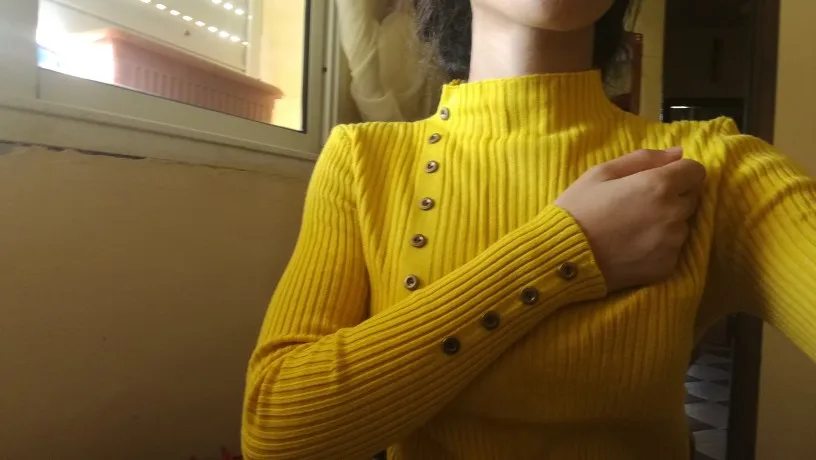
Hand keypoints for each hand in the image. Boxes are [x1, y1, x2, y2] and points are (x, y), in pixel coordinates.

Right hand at [554, 148, 704, 292]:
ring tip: (635, 228)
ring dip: (667, 222)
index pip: (695, 171)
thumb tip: (678, 153)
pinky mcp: (667, 267)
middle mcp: (673, 213)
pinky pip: (672, 250)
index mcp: (659, 185)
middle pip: (691, 198)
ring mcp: (672, 243)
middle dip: (673, 196)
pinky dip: (659, 247)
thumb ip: (644, 158)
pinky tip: (633, 247)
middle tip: (640, 205)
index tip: (658, 180)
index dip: (679, 172)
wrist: (563, 256)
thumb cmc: (579, 208)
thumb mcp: (601, 172)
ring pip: (682, 225)